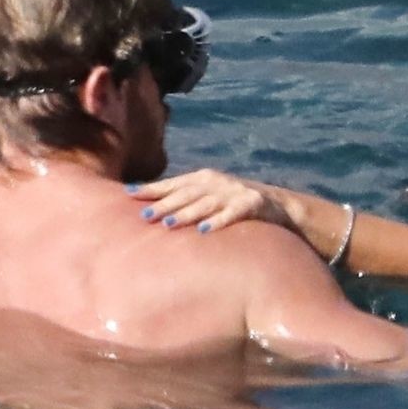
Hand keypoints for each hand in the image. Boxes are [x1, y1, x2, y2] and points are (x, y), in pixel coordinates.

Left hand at [132, 169, 290, 233]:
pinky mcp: (252, 205)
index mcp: (203, 178)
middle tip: (144, 216)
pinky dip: (218, 221)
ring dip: (186, 213)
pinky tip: (204, 230)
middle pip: (186, 194)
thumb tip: (149, 210)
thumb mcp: (209, 197)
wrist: (279, 205)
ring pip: (205, 204)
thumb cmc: (234, 204)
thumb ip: (184, 200)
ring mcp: (234, 192)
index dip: (151, 188)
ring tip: (168, 224)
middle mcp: (217, 182)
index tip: (128, 193)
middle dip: (164, 204)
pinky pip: (233, 214)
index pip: (173, 184)